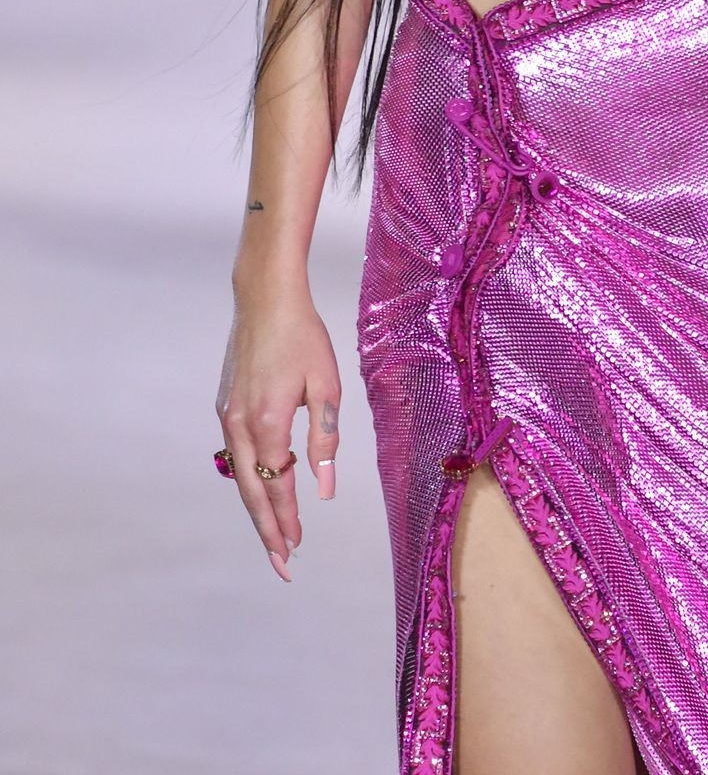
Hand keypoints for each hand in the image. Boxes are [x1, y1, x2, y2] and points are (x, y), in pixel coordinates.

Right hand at [215, 286, 340, 581]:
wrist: (265, 298)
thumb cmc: (303, 336)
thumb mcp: (327, 385)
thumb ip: (326, 438)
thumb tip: (325, 488)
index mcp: (268, 422)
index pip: (278, 486)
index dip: (288, 520)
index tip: (297, 550)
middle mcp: (239, 425)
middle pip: (251, 492)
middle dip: (268, 530)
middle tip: (282, 564)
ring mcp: (227, 416)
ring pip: (240, 476)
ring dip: (257, 508)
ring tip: (275, 536)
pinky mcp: (224, 405)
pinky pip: (236, 454)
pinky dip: (250, 478)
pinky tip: (266, 487)